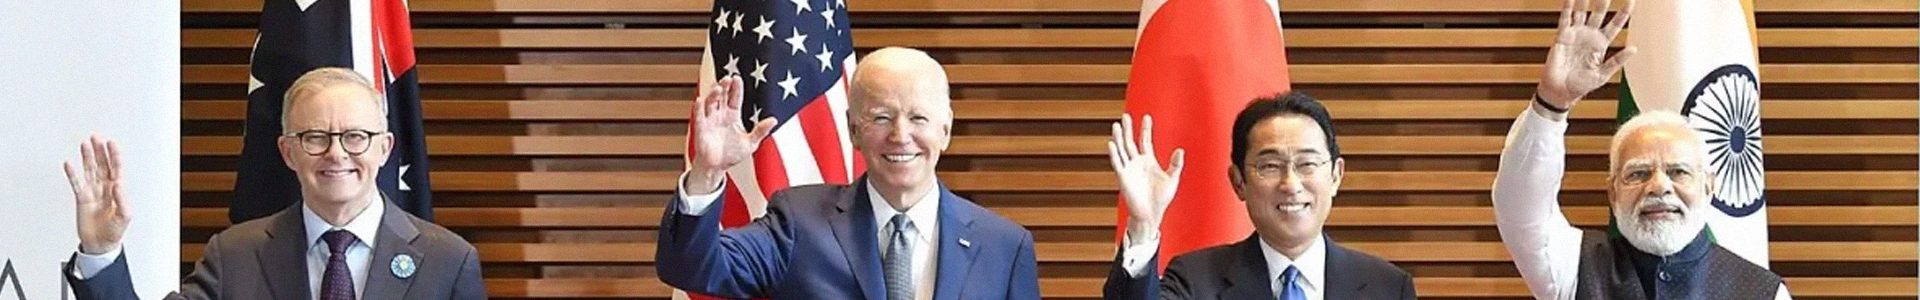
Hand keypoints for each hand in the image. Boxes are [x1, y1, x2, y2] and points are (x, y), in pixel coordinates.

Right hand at [64, 135, 129, 254]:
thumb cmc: (115, 230)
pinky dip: (73, 174)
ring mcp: (93, 192)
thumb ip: (122, 200)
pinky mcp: (82, 199)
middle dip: (100, 151)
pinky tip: (69, 164)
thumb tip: (119, 185)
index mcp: (118, 190)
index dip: (114, 155)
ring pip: (90, 171)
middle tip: (96, 137)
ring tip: (84, 144)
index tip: (111, 143)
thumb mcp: (125, 216)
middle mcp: (105, 188)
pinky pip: (77, 184)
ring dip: (87, 158)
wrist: (101, 243)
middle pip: (102, 165)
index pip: (116, 168)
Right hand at [687, 76, 775, 193]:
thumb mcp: (751, 143)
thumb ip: (761, 131)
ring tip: (717, 88)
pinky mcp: (701, 129)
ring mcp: (710, 120)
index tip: (737, 78)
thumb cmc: (732, 155)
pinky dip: (698, 109)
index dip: (736, 88)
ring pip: (710, 103)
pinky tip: (700, 100)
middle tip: (727, 78)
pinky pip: (699, 117)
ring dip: (712, 95)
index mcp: (732, 115)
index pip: (734, 98)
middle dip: (724, 87)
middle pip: (721, 96)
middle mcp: (720, 115)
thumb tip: (774, 120)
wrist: (717, 168)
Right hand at [1108, 114, 1184, 242]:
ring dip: (1119, 138)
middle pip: (1130, 141)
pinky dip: (1114, 153)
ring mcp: (1129, 169)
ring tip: (1116, 125)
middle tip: (1125, 116)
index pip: (1145, 141)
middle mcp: (1137, 163)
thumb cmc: (1161, 199)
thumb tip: (1180, 150)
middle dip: (1128, 129)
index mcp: (1148, 161)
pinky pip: (1117, 163)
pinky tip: (1112, 143)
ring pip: (1122, 149)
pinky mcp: (1123, 177)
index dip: (1146, 129)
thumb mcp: (1172, 179)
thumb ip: (1176, 164)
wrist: (1151, 214)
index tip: (1147, 117)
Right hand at [1537, 0, 1636, 108]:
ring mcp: (1576, 34)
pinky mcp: (1562, 36)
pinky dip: (1567, 8)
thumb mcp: (1603, 74)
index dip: (1624, 12)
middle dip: (1604, 0)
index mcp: (1602, 44)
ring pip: (1582, 12)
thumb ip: (1617, 61)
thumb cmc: (1581, 86)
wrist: (1560, 92)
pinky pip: (1565, 19)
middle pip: (1599, 13)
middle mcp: (1589, 36)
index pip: (1616, 24)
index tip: (1631, 0)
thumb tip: (1634, 49)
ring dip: (1584, 0)